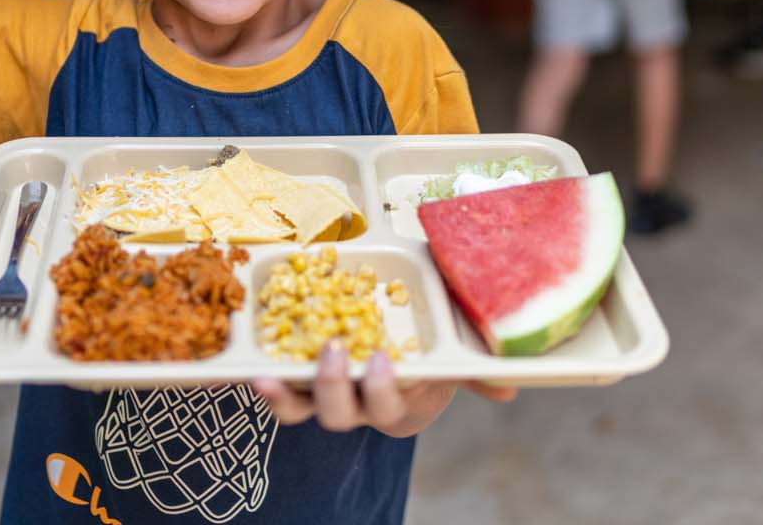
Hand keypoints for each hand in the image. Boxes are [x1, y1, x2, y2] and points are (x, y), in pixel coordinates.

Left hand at [253, 341, 517, 437]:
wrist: (401, 348)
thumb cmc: (430, 347)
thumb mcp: (455, 351)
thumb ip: (477, 368)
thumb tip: (509, 389)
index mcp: (398, 399)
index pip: (391, 406)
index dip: (385, 390)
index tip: (386, 360)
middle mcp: (360, 405)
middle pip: (343, 414)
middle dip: (336, 387)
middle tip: (336, 350)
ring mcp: (327, 396)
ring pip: (304, 411)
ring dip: (288, 397)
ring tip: (272, 375)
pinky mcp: (301, 381)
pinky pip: (281, 395)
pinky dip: (267, 389)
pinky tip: (253, 372)